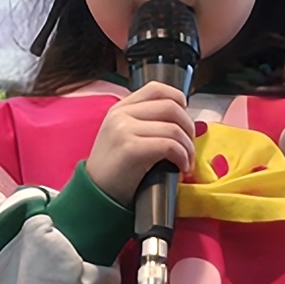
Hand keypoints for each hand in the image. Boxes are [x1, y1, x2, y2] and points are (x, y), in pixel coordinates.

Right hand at [83, 81, 196, 204]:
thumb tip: (181, 120)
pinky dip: (182, 157)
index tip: (184, 119)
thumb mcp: (122, 136)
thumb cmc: (114, 171)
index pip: (156, 88)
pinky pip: (170, 145)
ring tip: (186, 162)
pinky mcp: (132, 148)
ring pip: (174, 128)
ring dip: (188, 147)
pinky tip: (181, 168)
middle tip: (189, 147)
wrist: (95, 195)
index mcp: (120, 108)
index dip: (178, 100)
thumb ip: (143, 122)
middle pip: (171, 107)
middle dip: (189, 127)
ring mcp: (125, 130)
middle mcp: (121, 114)